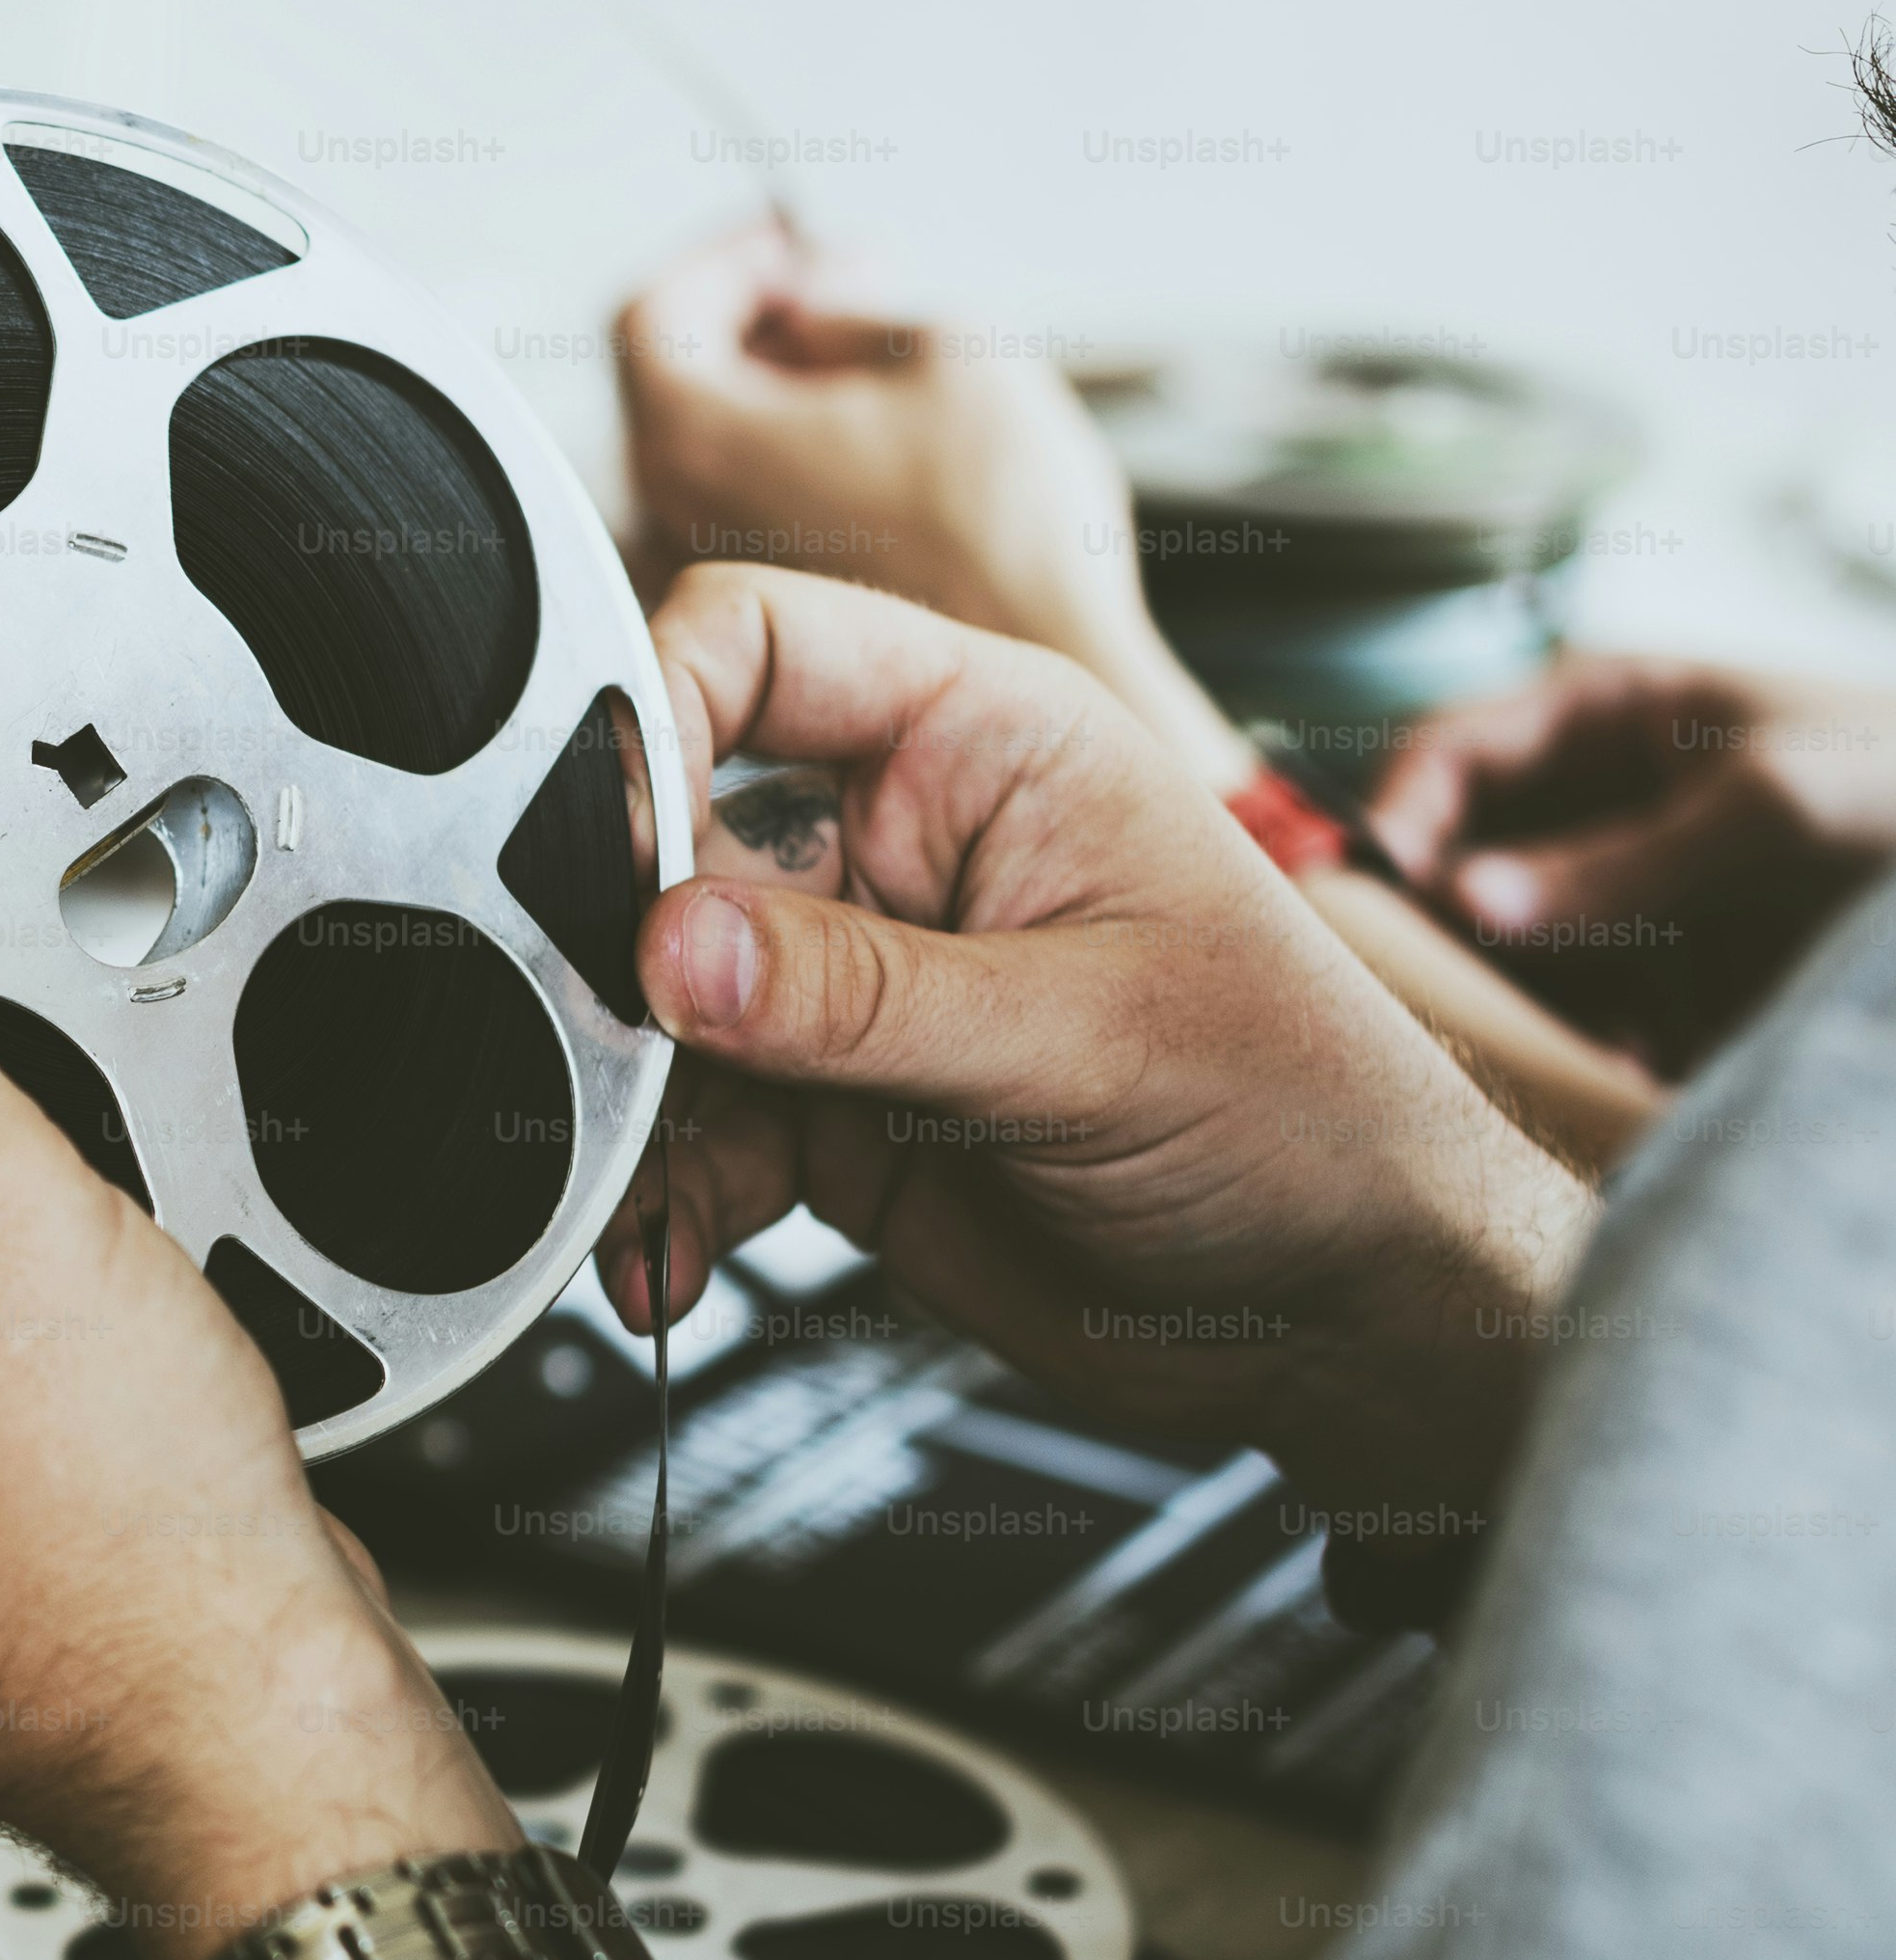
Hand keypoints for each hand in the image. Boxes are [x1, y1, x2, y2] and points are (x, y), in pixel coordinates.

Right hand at [616, 567, 1593, 1522]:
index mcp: (988, 742)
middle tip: (618, 1048)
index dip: (658, 714)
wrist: (1347, 1314)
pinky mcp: (835, 1108)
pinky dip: (666, 1198)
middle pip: (680, 840)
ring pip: (670, 1005)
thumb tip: (673, 951)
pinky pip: (698, 1131)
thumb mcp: (1083, 1035)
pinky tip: (668, 1250)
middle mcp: (906, 843)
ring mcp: (861, 982)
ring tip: (640, 1191)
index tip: (613, 849)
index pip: (760, 644)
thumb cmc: (1309, 1113)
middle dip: (627, 954)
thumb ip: (859, 996)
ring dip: (636, 1106)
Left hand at [618, 222, 1247, 785]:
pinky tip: (876, 455)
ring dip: (779, 394)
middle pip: (676, 384)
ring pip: (714, 450)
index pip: (652, 315)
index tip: (793, 242)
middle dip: (757, 322)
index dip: (727, 260)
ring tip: (877, 373)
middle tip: (846, 294)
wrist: (1055, 671)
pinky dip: (792, 462)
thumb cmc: (1002, 523)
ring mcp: (704, 577)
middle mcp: (668, 515)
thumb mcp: (943, 347)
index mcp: (695, 438)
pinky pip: (744, 512)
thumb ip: (842, 304)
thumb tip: (807, 301)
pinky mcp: (757, 621)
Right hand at [1365, 655, 1895, 1072]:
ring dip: (1509, 1007)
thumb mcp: (1768, 809)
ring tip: (1564, 1040)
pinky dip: (1574, 1053)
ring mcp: (1611, 899)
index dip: (1392, 821)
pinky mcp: (1649, 984)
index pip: (1444, 758)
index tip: (1372, 904)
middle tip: (1432, 1000)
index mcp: (1595, 721)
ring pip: (1498, 958)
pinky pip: (1569, 1023)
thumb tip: (1464, 907)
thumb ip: (1617, 861)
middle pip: (1450, 869)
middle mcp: (1581, 809)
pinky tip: (1627, 1070)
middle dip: (1438, 935)